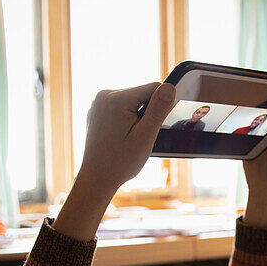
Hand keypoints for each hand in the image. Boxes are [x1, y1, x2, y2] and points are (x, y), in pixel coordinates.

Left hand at [54, 82, 175, 240]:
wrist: (96, 178)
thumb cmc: (120, 162)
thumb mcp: (145, 136)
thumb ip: (158, 110)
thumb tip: (169, 87)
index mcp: (116, 98)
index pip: (153, 88)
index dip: (160, 108)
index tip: (152, 128)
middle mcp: (104, 95)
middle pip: (142, 94)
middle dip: (147, 113)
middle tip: (138, 137)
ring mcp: (98, 102)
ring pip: (133, 101)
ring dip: (137, 116)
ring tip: (129, 138)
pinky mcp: (97, 110)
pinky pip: (121, 108)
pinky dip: (126, 120)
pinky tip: (121, 137)